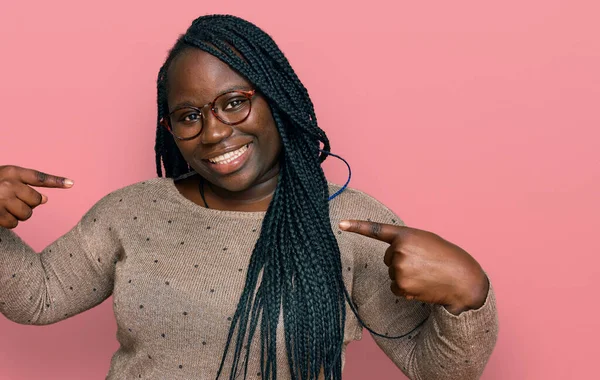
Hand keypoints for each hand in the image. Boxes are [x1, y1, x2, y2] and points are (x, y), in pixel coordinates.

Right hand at [0, 165, 72, 228]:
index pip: (39, 178)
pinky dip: (9, 222)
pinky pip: (14, 223)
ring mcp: (2, 199)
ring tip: (7, 208)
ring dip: (19, 214)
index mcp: (12, 172)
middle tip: (16, 201)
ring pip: (27, 213)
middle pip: (36, 200)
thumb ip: (25, 184)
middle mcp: (9, 184)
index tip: (71, 183)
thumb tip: (45, 199)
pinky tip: (1, 214)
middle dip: (30, 204)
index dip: (56, 181)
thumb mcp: (5, 177)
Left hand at [339, 220, 488, 314]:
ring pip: (392, 274)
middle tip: (423, 263)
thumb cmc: (446, 257)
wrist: (462, 279)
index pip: (376, 230)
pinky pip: (395, 288)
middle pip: (388, 258)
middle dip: (402, 261)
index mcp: (405, 234)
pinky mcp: (402, 285)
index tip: (341, 224)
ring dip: (405, 276)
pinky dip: (406, 289)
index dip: (357, 226)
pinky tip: (422, 285)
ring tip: (425, 274)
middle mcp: (399, 250)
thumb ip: (406, 242)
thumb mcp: (425, 240)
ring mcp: (399, 268)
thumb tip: (393, 255)